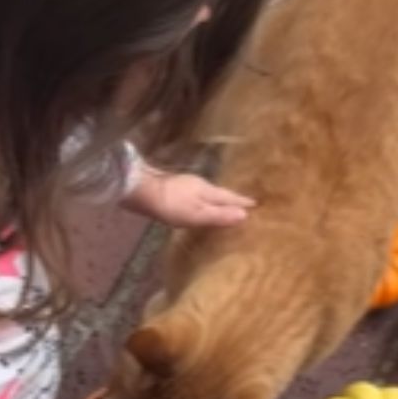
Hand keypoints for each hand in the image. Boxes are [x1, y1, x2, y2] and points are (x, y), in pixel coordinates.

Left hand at [123, 169, 254, 227]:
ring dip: (217, 198)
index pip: (230, 197)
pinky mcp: (174, 187)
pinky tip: (198, 204)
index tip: (256, 204)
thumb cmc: (171, 205)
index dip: (242, 202)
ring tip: (224, 205)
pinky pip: (196, 194)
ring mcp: (186, 184)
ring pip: (207, 192)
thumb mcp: (197, 214)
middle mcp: (199, 184)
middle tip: (244, 204)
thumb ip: (219, 215)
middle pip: (220, 192)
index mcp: (208, 190)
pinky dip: (203, 199)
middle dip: (232, 199)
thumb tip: (245, 214)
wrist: (141, 191)